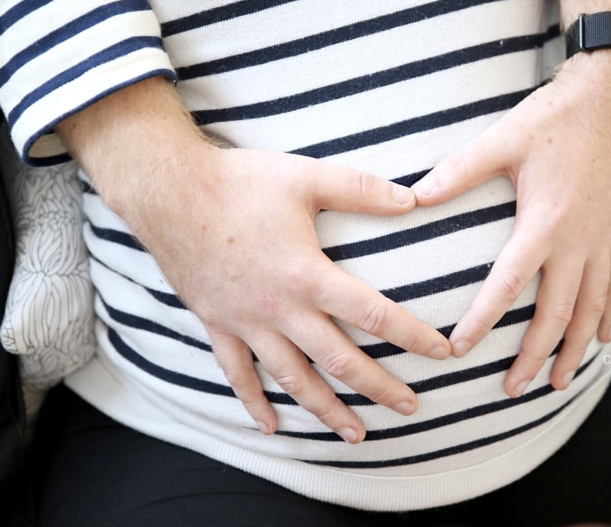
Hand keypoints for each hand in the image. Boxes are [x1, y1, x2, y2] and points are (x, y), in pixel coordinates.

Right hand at [58, 78, 451, 443]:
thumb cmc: (239, 182)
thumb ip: (362, 189)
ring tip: (357, 434)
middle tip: (411, 408)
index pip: (373, 314)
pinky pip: (237, 373)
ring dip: (327, 410)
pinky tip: (271, 426)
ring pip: (293, 379)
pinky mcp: (217, 324)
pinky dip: (254, 402)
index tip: (443, 352)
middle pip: (339, 360)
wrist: (167, 192)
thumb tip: (414, 199)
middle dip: (379, 388)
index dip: (412, 335)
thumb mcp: (306, 177)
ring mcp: (246, 322)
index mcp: (307, 275)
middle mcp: (280, 309)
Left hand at [412, 52, 610, 395]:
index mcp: (545, 222)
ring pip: (591, 311)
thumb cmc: (556, 117)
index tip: (459, 352)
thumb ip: (459, 171)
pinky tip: (603, 340)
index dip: (482, 321)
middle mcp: (578, 241)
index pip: (508, 286)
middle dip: (534, 357)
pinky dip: (608, 318)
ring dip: (573, 351)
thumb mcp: (503, 139)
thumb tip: (414, 196)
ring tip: (556, 383)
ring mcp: (603, 239)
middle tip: (512, 390)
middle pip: (557, 315)